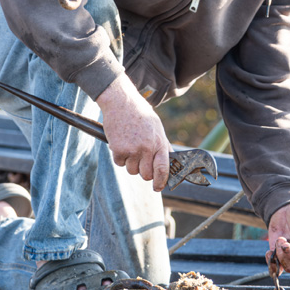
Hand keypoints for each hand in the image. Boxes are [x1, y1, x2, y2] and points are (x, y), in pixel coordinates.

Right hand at [96, 75, 171, 191]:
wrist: (121, 102)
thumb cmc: (141, 114)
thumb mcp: (157, 128)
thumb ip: (163, 146)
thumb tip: (172, 163)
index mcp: (159, 143)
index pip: (163, 169)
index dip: (161, 182)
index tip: (158, 187)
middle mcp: (147, 148)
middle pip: (146, 175)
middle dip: (144, 172)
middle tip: (141, 162)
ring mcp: (132, 149)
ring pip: (132, 170)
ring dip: (130, 163)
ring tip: (130, 147)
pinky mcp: (118, 149)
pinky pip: (119, 163)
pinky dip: (119, 157)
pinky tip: (121, 143)